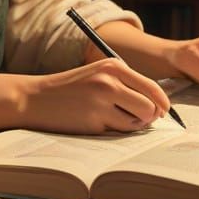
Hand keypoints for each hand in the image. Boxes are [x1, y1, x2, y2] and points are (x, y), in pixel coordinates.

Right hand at [21, 60, 171, 133]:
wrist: (35, 98)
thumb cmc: (71, 89)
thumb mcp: (99, 75)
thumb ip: (126, 85)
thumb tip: (157, 109)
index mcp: (113, 66)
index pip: (151, 86)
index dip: (162, 103)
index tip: (163, 112)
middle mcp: (110, 81)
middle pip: (150, 107)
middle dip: (148, 117)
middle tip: (137, 119)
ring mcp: (101, 102)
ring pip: (137, 122)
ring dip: (131, 125)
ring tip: (111, 118)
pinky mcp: (93, 121)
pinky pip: (118, 132)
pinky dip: (114, 131)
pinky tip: (97, 123)